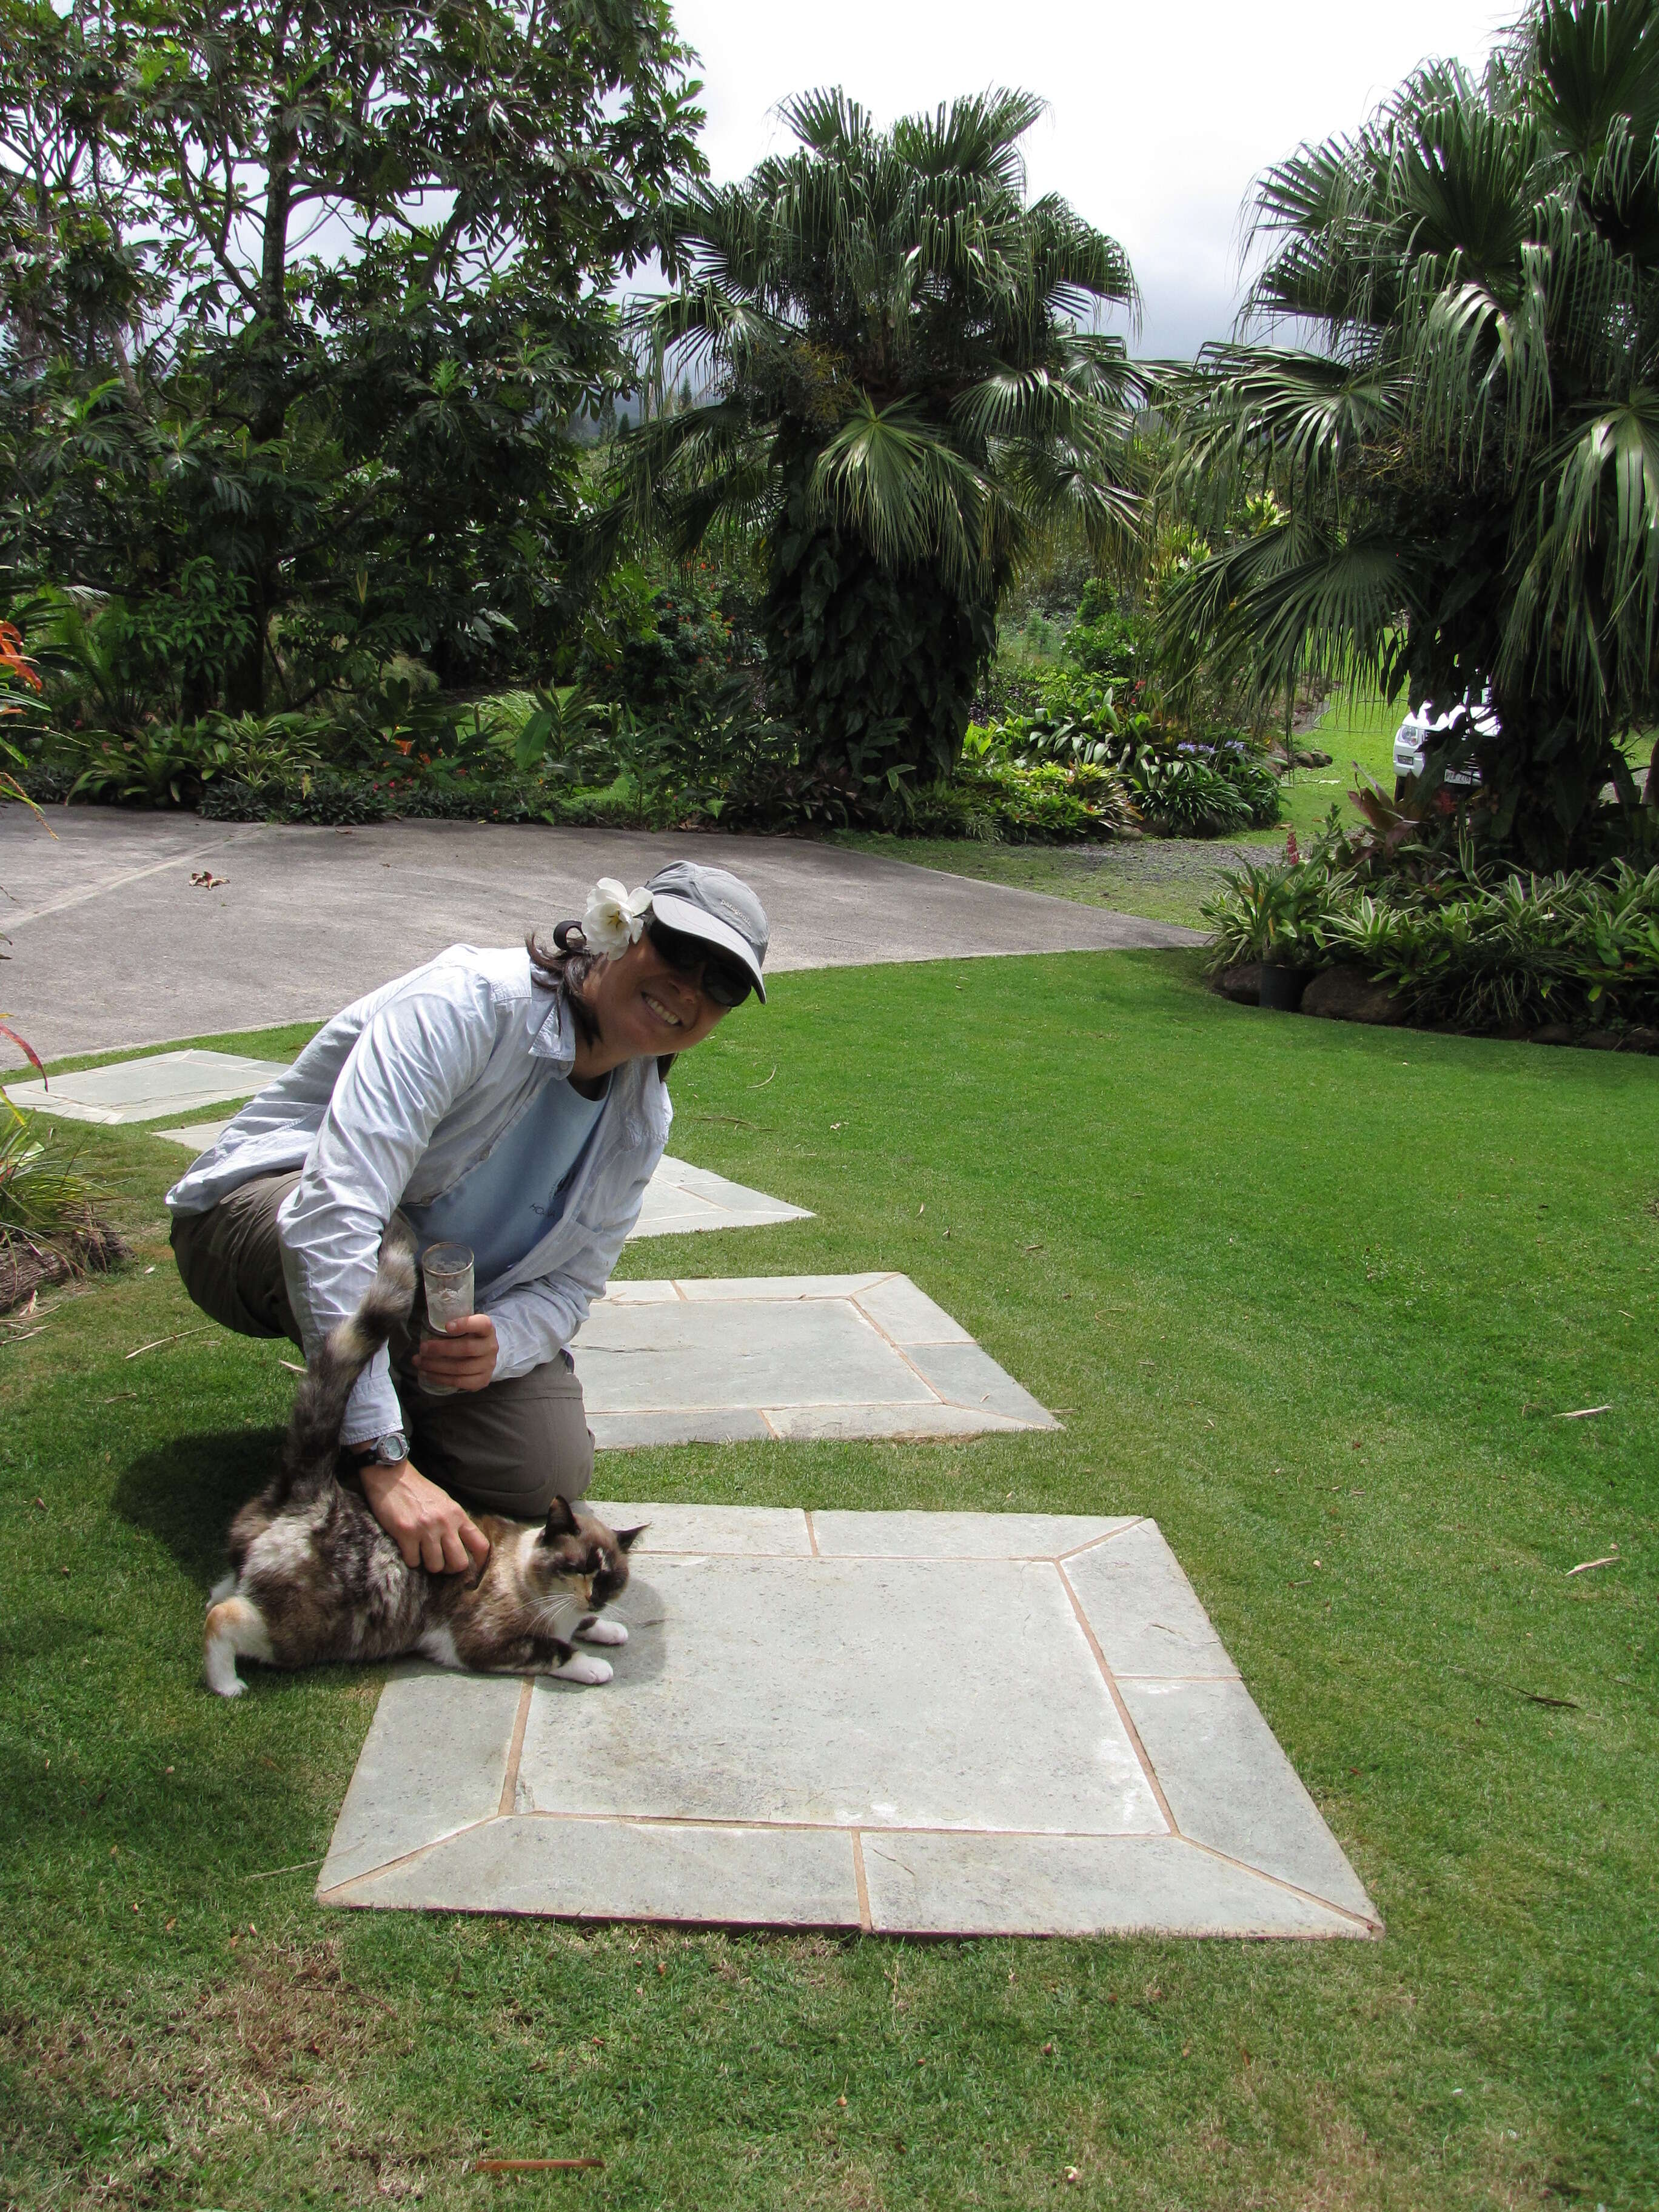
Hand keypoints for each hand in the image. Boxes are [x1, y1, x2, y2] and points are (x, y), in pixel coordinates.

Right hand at [361, 1457, 489, 1576]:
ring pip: (436, 1566)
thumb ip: (456, 1522)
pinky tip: (408, 1549)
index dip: (479, 1562)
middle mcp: (445, 1523)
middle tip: (441, 1563)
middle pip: (459, 1563)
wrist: (393, 1477)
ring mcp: (426, 1529)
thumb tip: (465, 1546)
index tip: (471, 1569)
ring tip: (423, 1554)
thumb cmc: (419, 1491)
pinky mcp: (406, 1533)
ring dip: (428, 1564)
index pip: (480, 1545)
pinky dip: (411, 1560)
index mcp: (458, 1515)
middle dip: (450, 1568)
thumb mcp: (446, 1503)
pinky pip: (413, 1562)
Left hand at [412, 1312, 498, 1393]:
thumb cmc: (470, 1338)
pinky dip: (440, 1378)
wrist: (485, 1356)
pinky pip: (459, 1382)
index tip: (447, 1326)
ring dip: (436, 1366)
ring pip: (460, 1368)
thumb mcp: (468, 1327)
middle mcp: (491, 1347)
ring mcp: (488, 1365)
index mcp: (488, 1330)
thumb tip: (427, 1326)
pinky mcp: (482, 1380)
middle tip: (422, 1348)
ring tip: (420, 1362)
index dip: (465, 1324)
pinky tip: (428, 1374)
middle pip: (466, 1348)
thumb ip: (454, 1325)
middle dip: (440, 1349)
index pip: (482, 1324)